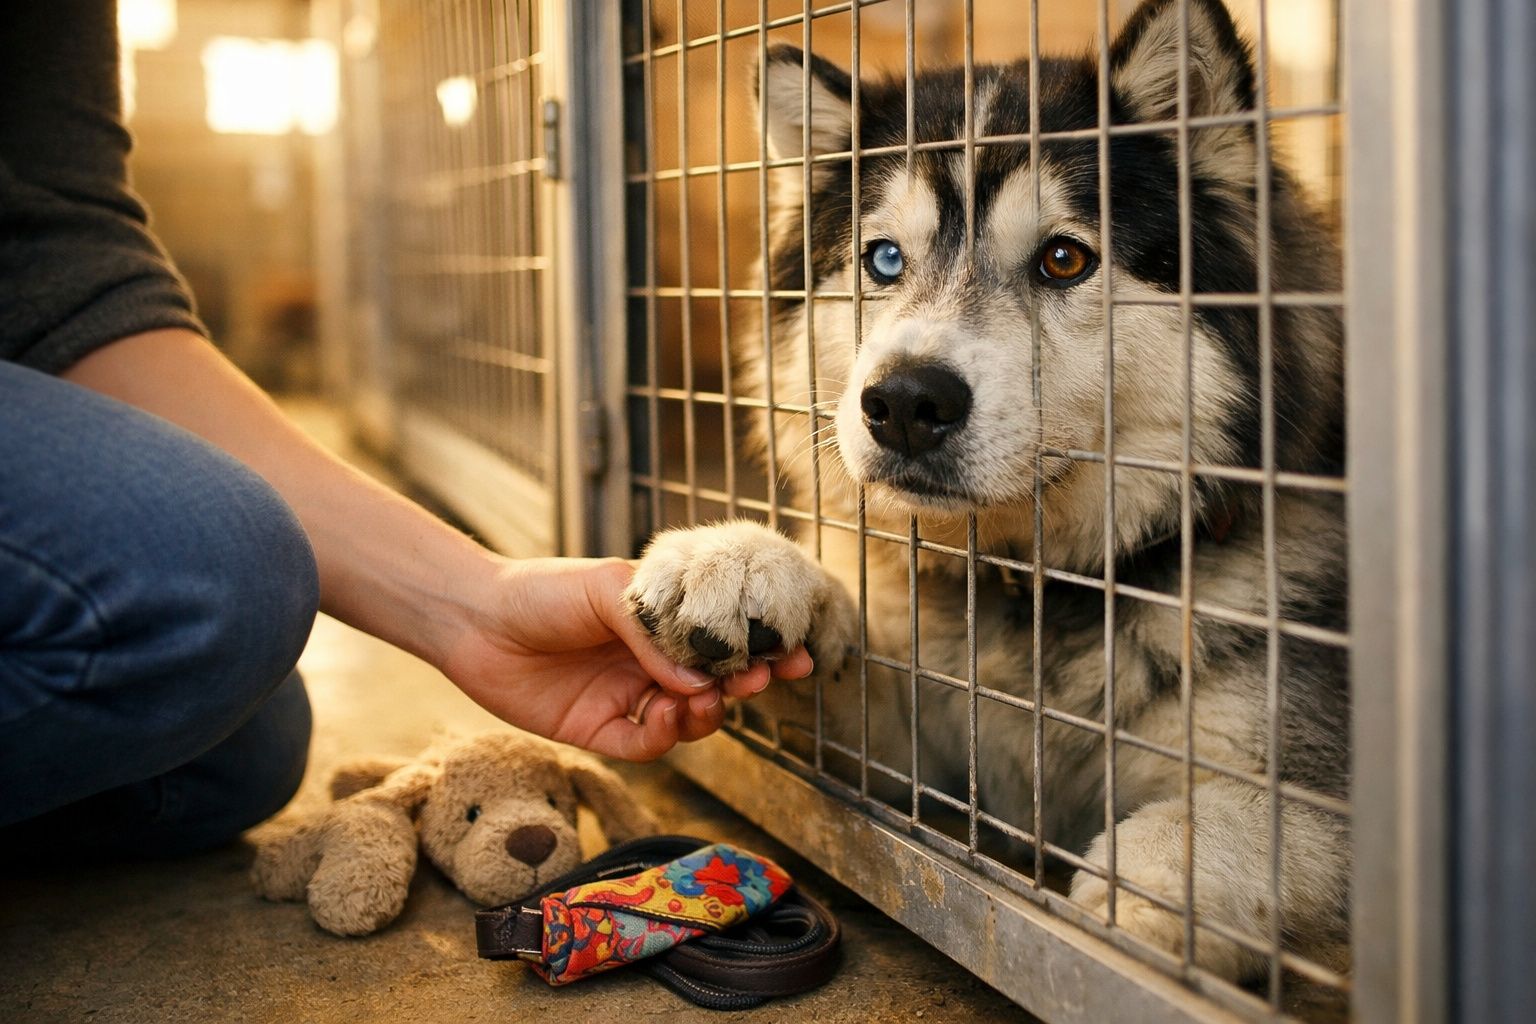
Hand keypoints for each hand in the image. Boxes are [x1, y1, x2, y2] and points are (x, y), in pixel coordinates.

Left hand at [436, 556, 812, 759]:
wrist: (475, 618)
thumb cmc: (541, 589)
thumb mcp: (608, 590)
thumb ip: (655, 633)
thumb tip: (700, 679)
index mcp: (659, 624)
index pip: (720, 643)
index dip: (757, 651)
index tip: (791, 655)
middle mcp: (648, 663)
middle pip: (712, 685)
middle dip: (741, 686)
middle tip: (758, 682)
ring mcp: (626, 698)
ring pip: (686, 720)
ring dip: (704, 715)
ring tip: (703, 701)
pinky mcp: (597, 731)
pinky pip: (644, 746)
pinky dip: (663, 736)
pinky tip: (665, 716)